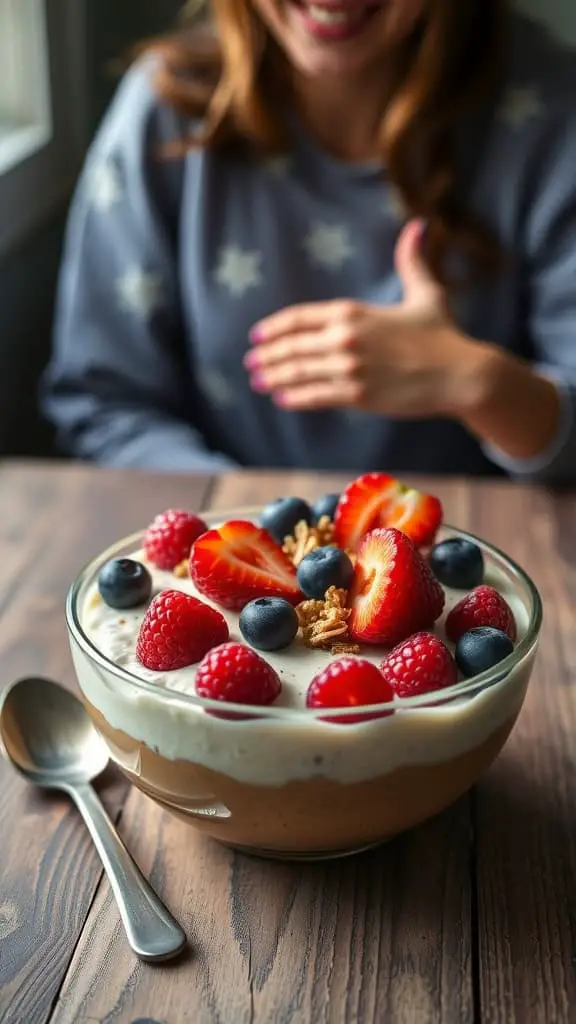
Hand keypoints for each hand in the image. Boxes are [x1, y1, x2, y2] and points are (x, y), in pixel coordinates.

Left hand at [244, 220, 487, 417]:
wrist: (460, 374)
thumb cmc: (443, 335)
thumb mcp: (426, 293)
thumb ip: (412, 261)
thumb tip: (419, 226)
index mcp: (353, 312)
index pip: (299, 318)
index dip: (274, 328)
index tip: (258, 336)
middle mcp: (345, 338)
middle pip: (292, 347)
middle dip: (267, 355)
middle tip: (251, 363)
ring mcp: (349, 368)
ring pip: (298, 372)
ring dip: (274, 377)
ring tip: (259, 381)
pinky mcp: (357, 395)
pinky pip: (315, 396)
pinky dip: (295, 397)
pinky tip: (282, 398)